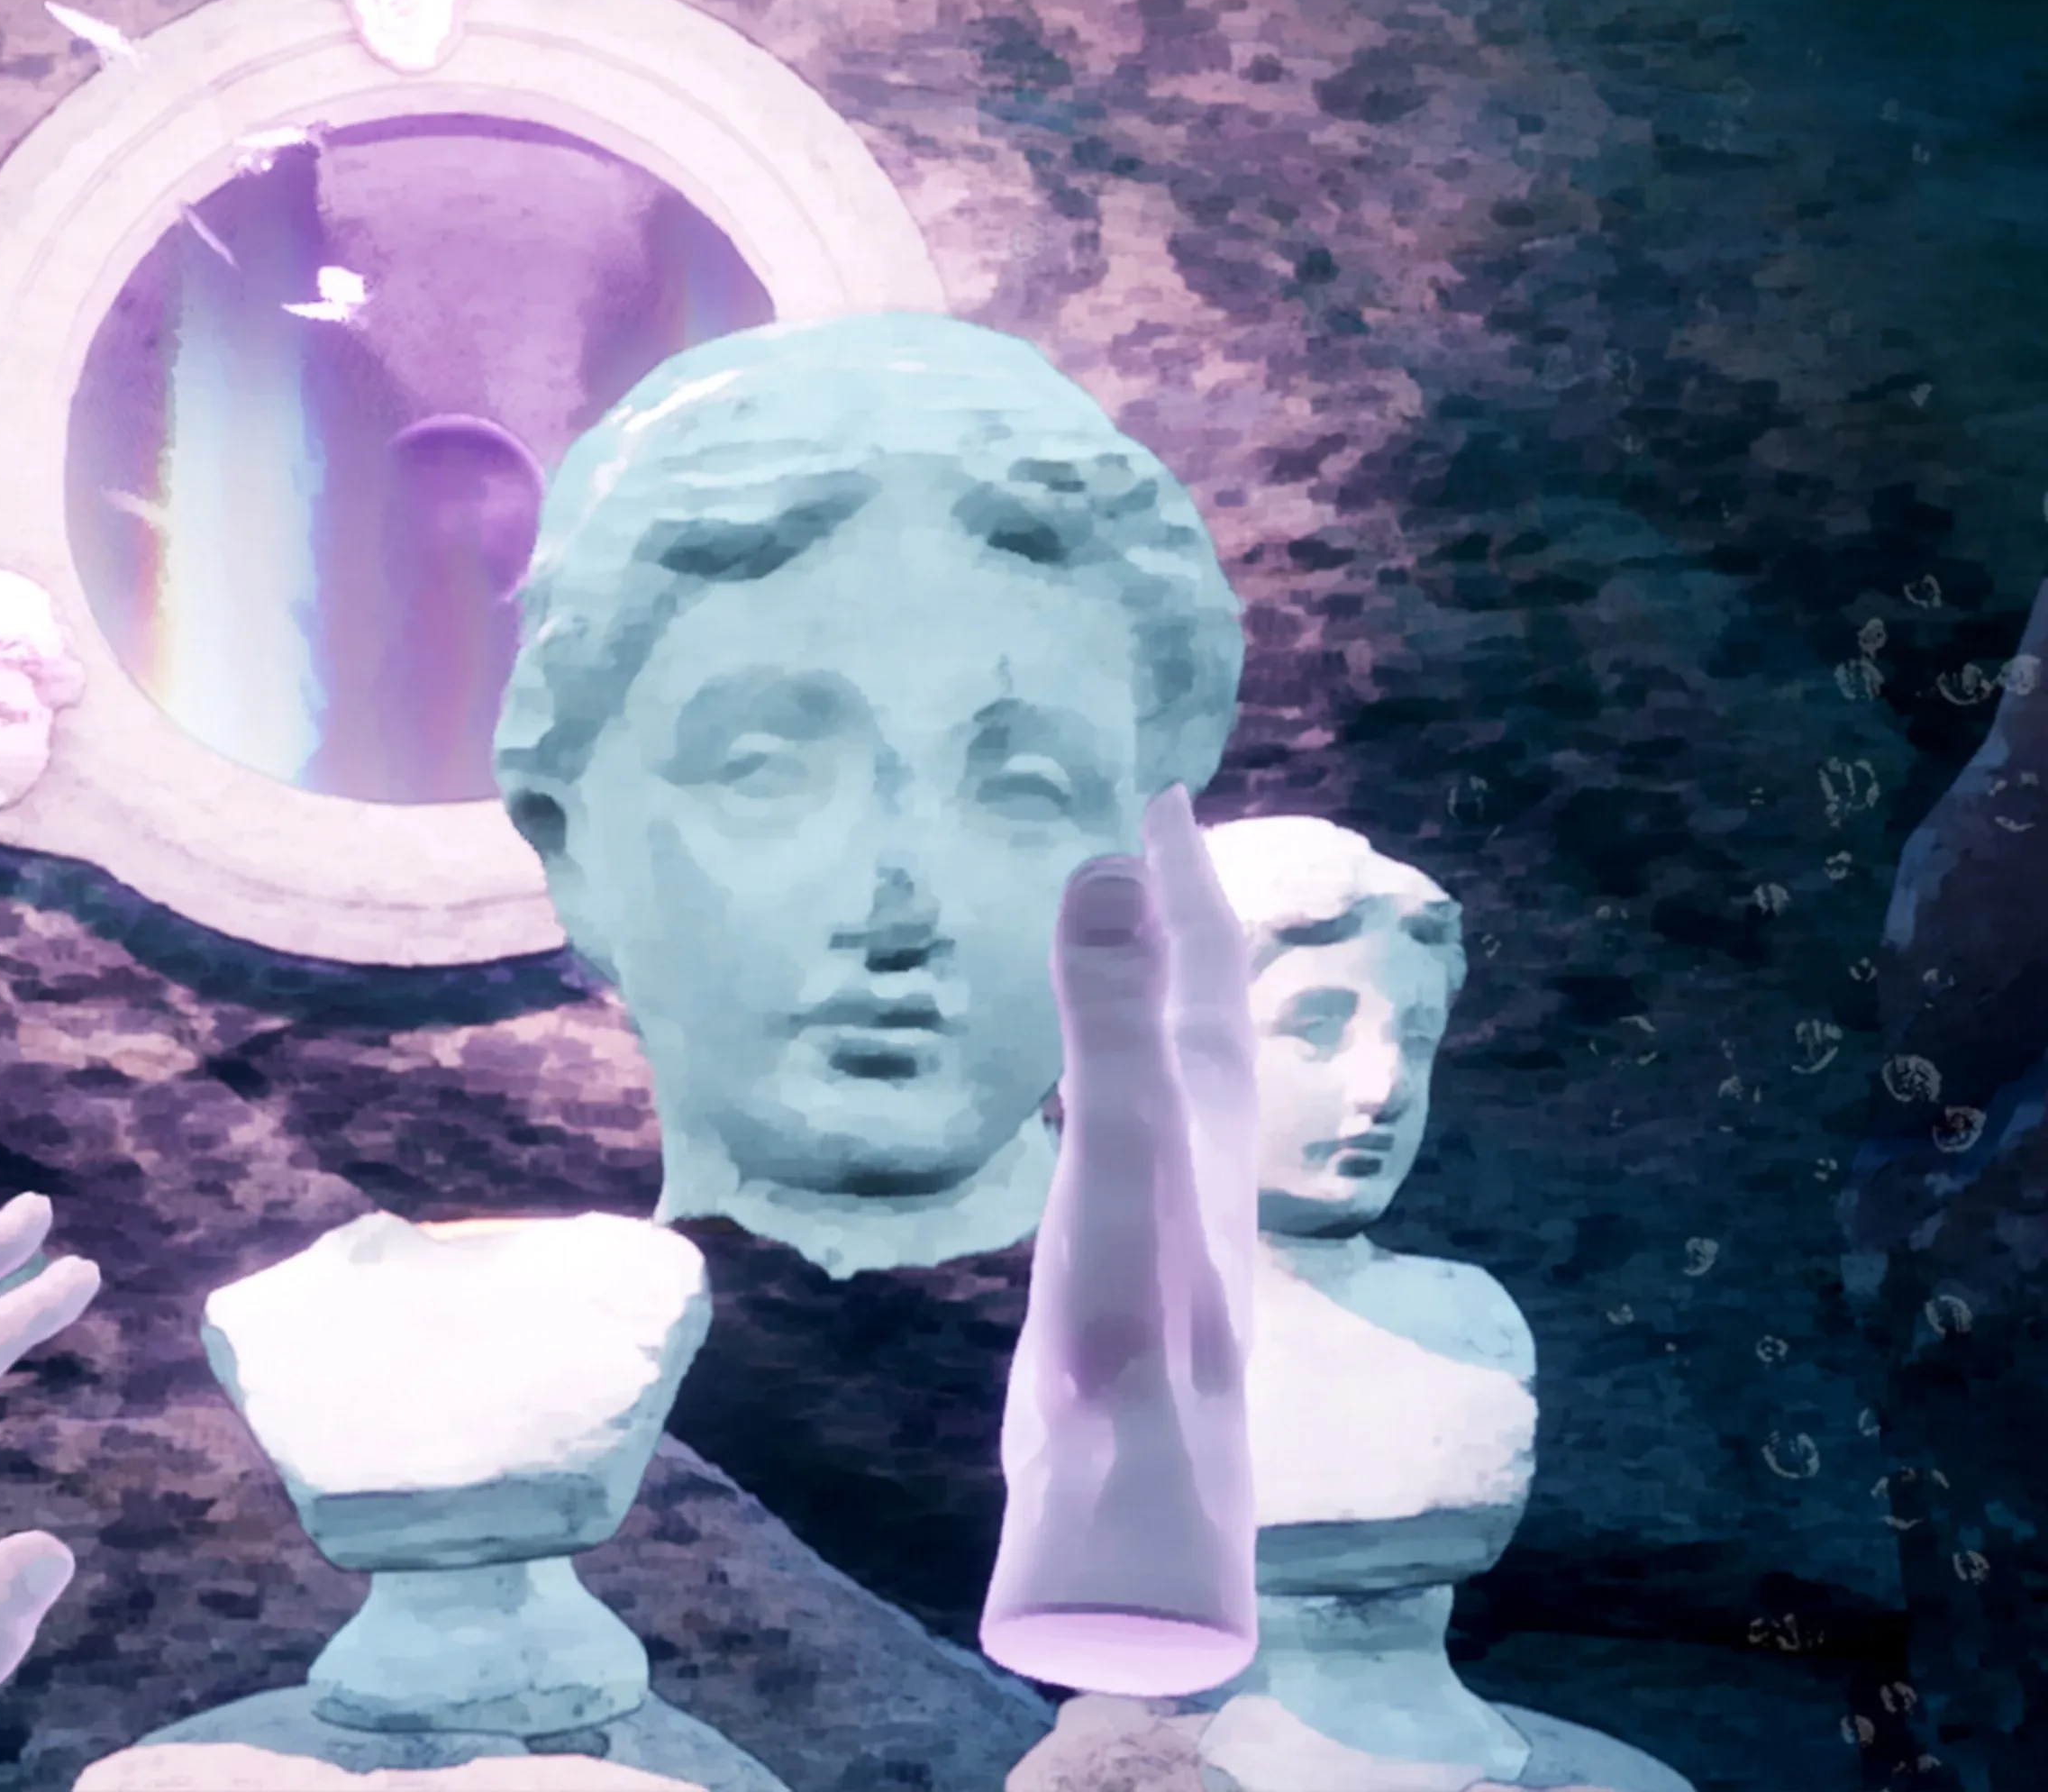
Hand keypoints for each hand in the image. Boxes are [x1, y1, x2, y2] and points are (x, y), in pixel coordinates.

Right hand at [978, 782, 1262, 1696]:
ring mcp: (1168, 1222)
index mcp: (1205, 1116)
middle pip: (1201, 1016)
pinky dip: (1105, 1098)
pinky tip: (1080, 1126)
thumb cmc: (1128, 1324)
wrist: (1136, 1493)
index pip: (1203, 970)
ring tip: (1118, 964)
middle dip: (1177, 929)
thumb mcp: (1117, 1147)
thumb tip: (1106, 861)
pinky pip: (1123, 1146)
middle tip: (1143, 855)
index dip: (1183, 879)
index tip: (1160, 792)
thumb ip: (1109, 1014)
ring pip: (1168, 1082)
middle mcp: (1203, 1159)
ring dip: (1148, 1009)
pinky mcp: (1125, 1278)